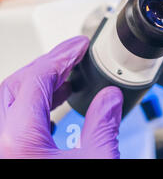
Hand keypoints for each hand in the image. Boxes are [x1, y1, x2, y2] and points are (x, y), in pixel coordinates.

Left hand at [0, 36, 122, 158]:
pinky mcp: (9, 157)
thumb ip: (103, 124)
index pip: (37, 79)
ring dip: (39, 84)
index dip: (63, 56)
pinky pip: (11, 122)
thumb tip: (110, 97)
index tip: (79, 46)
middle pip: (15, 85)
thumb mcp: (97, 159)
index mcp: (18, 137)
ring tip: (67, 76)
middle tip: (71, 55)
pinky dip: (32, 106)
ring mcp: (2, 150)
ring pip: (10, 102)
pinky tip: (53, 103)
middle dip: (46, 65)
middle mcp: (1, 142)